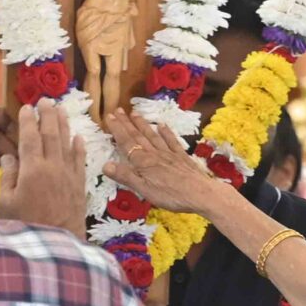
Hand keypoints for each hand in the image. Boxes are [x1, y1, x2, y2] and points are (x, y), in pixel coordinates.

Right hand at [1, 101, 88, 233]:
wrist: (54, 247)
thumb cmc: (24, 226)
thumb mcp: (6, 203)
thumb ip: (8, 177)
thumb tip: (9, 158)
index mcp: (32, 170)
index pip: (30, 138)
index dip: (28, 121)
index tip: (26, 108)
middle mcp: (52, 168)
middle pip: (51, 135)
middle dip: (47, 115)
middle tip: (45, 100)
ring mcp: (68, 176)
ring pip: (67, 144)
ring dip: (64, 125)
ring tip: (61, 110)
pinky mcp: (79, 187)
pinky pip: (80, 161)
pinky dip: (79, 147)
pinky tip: (78, 137)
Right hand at [104, 108, 229, 218]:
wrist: (201, 194)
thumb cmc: (171, 195)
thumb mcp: (144, 190)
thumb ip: (125, 176)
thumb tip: (105, 165)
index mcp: (144, 163)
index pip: (127, 143)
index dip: (117, 130)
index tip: (109, 116)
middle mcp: (155, 154)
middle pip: (138, 136)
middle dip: (127, 123)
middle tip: (118, 110)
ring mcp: (169, 154)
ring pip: (153, 136)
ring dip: (143, 124)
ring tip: (135, 113)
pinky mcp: (182, 157)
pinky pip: (171, 141)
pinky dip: (166, 132)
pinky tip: (162, 125)